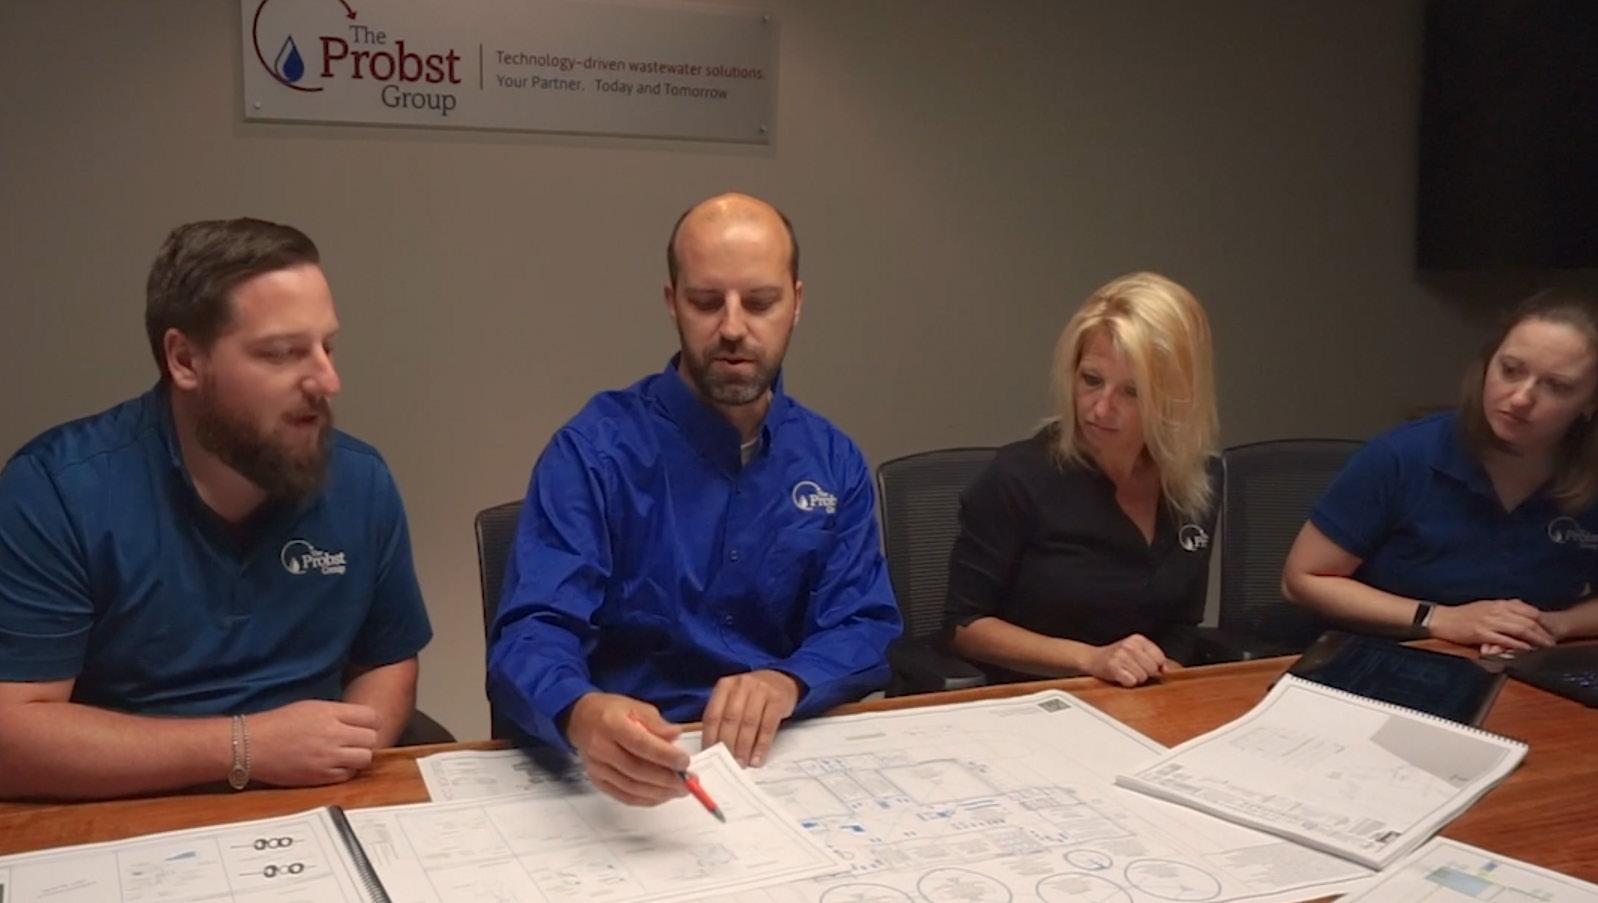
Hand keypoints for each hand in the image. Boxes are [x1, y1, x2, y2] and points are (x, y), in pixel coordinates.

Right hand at [248, 700, 379, 786]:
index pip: (372, 717)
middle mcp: (332, 735)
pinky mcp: (320, 777)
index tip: (365, 726)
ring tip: (346, 754)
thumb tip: (360, 721)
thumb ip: (338, 713)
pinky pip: (348, 775)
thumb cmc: (277, 724)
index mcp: (330, 714)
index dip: (371, 722)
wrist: (251, 746)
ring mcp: (327, 758)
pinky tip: (334, 765)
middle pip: (371, 739)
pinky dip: (345, 771)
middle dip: (366, 739)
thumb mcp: (311, 707)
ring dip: (359, 756)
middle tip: (355, 741)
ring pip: (365, 758)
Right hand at [565, 693, 688, 805]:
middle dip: (666, 779)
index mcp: (611, 724)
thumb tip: (676, 736)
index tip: (685, 762)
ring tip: (679, 791)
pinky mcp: (597, 781)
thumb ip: (656, 724)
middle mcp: (601, 748)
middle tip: (688, 782)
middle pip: (636, 770)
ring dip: (659, 793)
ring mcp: (597, 768)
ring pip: (631, 787)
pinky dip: (645, 800)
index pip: (640, 744)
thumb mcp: (635, 707)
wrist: (580, 720)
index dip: (664, 756)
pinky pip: (623, 796)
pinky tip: (661, 796)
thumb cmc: (611, 711)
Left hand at [701, 670, 799, 766]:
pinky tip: (757, 758)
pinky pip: (768, 726)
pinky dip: (761, 745)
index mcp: (725, 685)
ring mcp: (761, 690)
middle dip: (728, 744)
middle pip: (730, 719)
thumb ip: (723, 717)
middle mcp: (742, 685)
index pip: (713, 714)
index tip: (710, 755)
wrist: (780, 681)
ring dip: (744, 747)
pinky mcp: (777, 700)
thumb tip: (714, 748)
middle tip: (727, 762)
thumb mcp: (734, 698)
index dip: (710, 737)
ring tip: (741, 763)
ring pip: (749, 723)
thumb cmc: (752, 695)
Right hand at [1086, 635, 1170, 687]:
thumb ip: (1153, 658)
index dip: (1155, 667)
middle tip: (1132, 669)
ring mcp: (1121, 655)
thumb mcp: (1136, 651)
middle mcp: (1129, 645)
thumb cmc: (1116, 657)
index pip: (1159, 658)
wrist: (1092, 658)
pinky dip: (1127, 683)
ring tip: (1126, 672)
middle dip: (1145, 673)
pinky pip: (1131, 681)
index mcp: (1138, 639)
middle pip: (1152, 668)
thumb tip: (1167, 670)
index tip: (1145, 666)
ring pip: (1142, 676)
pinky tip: (1120, 676)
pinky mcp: (1113, 666)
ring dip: (1135, 679)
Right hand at [1429, 599, 1554, 650]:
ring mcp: (1489, 622)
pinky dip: (1518, 645)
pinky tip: (1526, 650)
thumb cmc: (1461, 615)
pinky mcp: (1482, 633)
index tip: (1549, 629)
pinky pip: (1505, 639)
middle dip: (1542, 632)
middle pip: (1527, 621)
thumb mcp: (1484, 606)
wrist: (1441, 619)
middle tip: (1552, 642)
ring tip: (1544, 647)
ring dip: (1535, 639)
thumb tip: (1518, 611)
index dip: (1541, 620)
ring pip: (1519, 630)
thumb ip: (1501, 608)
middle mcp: (1496, 611)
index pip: (1527, 610)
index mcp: (1497, 604)